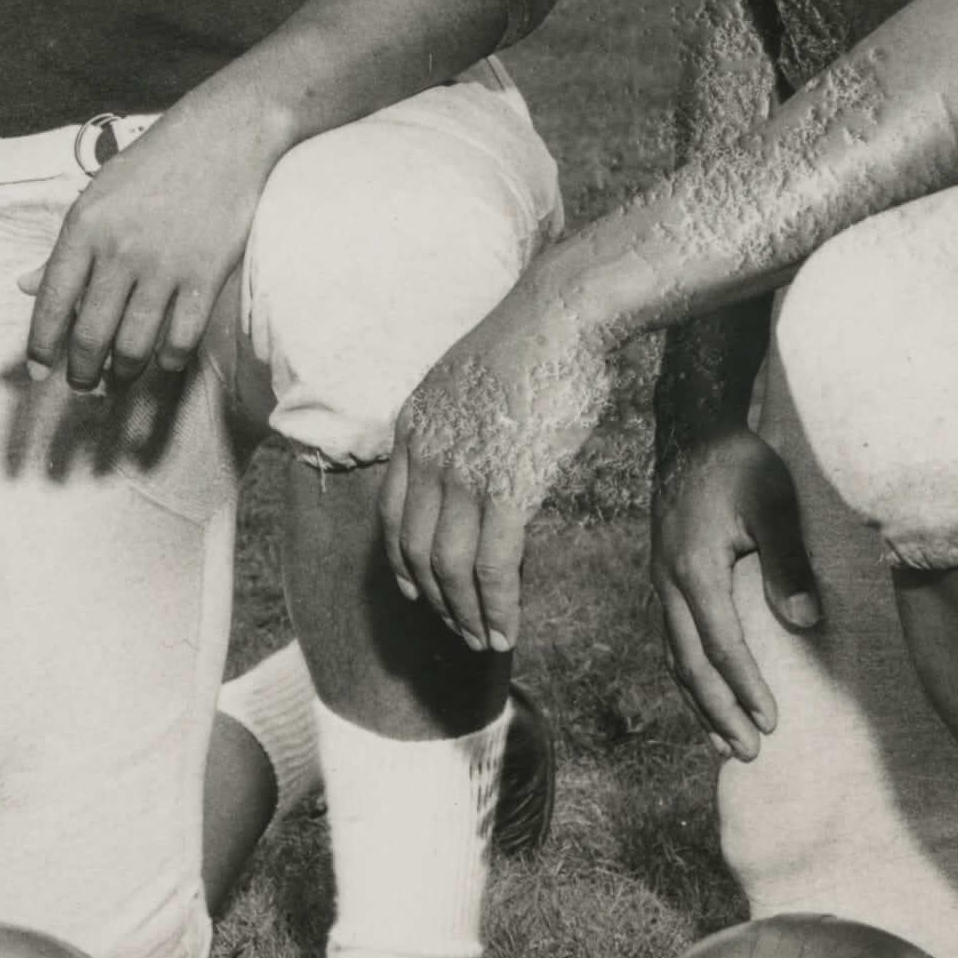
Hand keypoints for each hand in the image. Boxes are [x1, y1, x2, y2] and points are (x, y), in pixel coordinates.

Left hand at [17, 101, 275, 389]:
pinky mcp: (206, 276)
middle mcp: (119, 250)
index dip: (41, 346)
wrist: (223, 136)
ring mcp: (164, 266)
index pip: (50, 303)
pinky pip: (180, 340)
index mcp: (84, 227)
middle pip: (89, 336)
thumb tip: (23, 286)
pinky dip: (168, 361)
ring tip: (118, 378)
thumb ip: (63, 248)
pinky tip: (162, 361)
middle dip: (81, 373)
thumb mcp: (96, 195)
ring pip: (133, 347)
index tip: (39, 370)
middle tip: (81, 384)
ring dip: (122, 374)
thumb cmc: (153, 164)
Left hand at [377, 291, 614, 654]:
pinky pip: (494, 567)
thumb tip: (477, 463)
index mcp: (413, 428)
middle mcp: (426, 455)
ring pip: (450, 568)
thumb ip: (461, 428)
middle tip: (456, 629)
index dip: (403, 562)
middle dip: (434, 599)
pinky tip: (505, 630)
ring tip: (482, 642)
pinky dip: (496, 606)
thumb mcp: (471, 382)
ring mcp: (464, 473)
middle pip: (416, 549)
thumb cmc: (536, 342)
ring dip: (465, 614)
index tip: (418, 592)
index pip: (393, 514)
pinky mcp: (508, 487)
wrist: (564, 315)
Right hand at [649, 428, 815, 761]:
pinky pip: (673, 640)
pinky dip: (689, 675)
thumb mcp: (773, 503)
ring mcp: (661, 583)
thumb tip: (805, 623)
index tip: (773, 721)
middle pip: (690, 665)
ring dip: (699, 703)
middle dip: (718, 713)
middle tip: (747, 754)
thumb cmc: (739, 464)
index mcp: (694, 570)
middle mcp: (668, 584)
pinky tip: (704, 693)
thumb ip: (788, 562)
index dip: (746, 688)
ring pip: (675, 658)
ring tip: (723, 742)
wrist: (692, 433)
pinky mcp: (664, 579)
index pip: (722, 646)